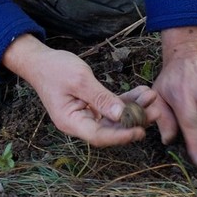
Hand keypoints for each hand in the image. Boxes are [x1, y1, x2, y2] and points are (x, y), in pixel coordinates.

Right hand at [2, 34, 145, 145]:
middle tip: (156, 110)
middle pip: (110, 129)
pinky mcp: (91, 105)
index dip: (121, 136)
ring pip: (114, 117)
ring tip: (152, 97)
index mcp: (71, 122)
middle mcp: (79, 122)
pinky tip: (141, 92)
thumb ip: (100, 98)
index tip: (140, 130)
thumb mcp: (79, 80)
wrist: (40, 60)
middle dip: (134, 120)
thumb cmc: (55, 69)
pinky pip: (111, 106)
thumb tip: (121, 114)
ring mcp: (86, 114)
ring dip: (134, 108)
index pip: (99, 136)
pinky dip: (126, 100)